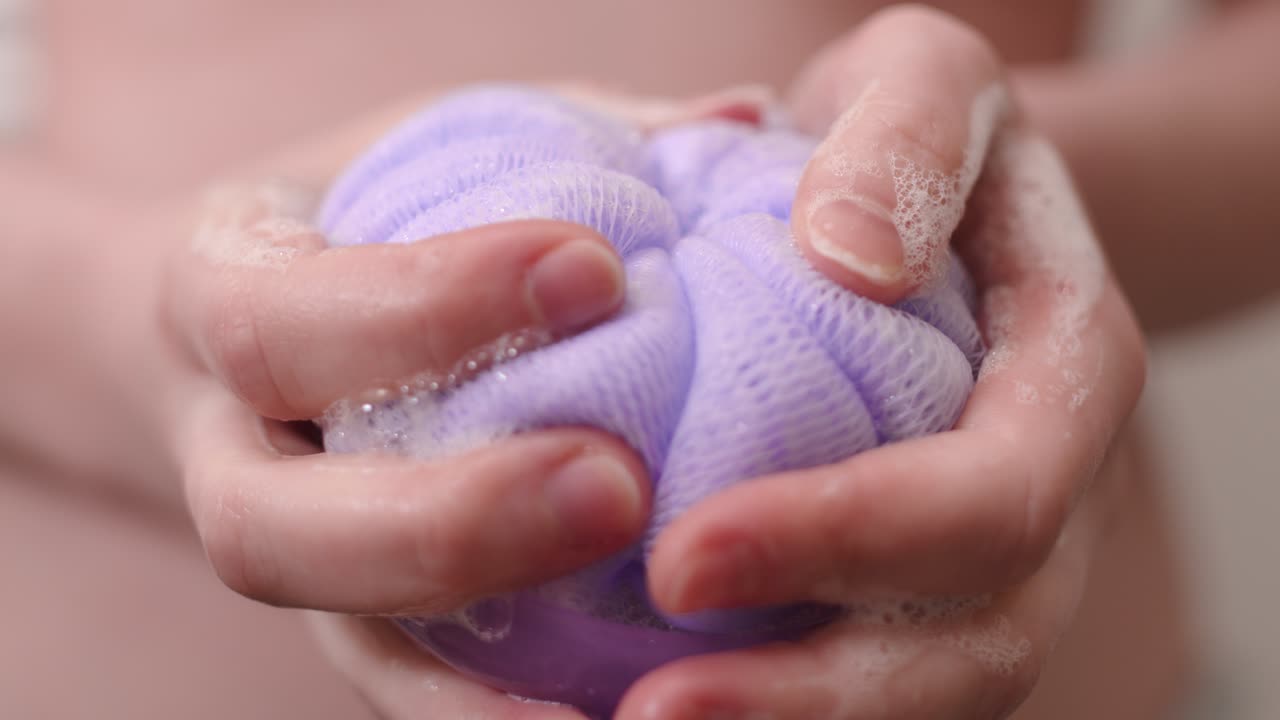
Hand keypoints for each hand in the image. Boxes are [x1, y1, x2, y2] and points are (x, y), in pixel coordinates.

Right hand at [158, 87, 778, 718]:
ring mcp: (285, 551)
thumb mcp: (436, 142)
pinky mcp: (345, 619)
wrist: (242, 321)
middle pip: (278, 526)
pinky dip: (493, 718)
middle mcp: (229, 449)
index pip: (288, 316)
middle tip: (615, 482)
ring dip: (475, 666)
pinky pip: (401, 690)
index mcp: (223, 296)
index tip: (595, 267)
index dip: (426, 306)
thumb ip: (576, 135)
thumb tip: (745, 117)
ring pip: (340, 635)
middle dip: (449, 516)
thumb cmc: (362, 212)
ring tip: (640, 661)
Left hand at [617, 8, 1146, 718]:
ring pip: (933, 693)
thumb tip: (850, 257)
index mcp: (1066, 378)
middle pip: (977, 642)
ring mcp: (992, 552)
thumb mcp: (927, 76)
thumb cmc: (915, 133)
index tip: (683, 556)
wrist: (927, 187)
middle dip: (816, 691)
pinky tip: (650, 697)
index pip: (989, 498)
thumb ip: (907, 140)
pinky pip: (872, 676)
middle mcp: (1048, 492)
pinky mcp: (922, 580)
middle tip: (652, 707)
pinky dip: (782, 703)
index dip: (849, 541)